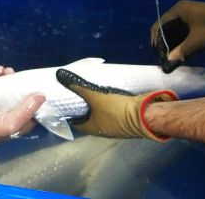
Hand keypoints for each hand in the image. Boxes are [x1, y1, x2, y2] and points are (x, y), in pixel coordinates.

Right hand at [0, 65, 41, 150]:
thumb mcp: (10, 123)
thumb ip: (26, 110)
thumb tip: (41, 96)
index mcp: (21, 123)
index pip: (35, 109)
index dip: (38, 96)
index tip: (40, 83)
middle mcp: (13, 114)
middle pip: (22, 96)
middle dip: (22, 84)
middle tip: (21, 74)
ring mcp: (1, 106)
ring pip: (10, 90)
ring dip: (10, 79)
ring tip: (7, 70)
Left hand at [55, 69, 176, 140]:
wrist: (143, 114)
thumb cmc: (116, 110)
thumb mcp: (95, 97)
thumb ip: (79, 87)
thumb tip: (61, 76)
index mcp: (92, 128)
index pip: (75, 123)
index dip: (69, 114)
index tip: (64, 103)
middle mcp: (102, 130)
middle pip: (88, 118)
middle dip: (83, 108)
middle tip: (76, 94)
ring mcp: (114, 126)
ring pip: (100, 115)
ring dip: (96, 106)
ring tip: (90, 91)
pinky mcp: (124, 119)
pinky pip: (112, 111)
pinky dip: (107, 104)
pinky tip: (106, 94)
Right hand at [150, 0, 204, 64]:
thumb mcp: (199, 40)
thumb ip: (182, 50)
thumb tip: (168, 62)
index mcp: (180, 10)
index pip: (160, 23)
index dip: (156, 39)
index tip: (157, 53)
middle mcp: (182, 10)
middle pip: (167, 27)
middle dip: (164, 42)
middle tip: (164, 57)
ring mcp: (190, 15)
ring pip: (175, 30)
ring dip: (173, 43)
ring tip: (172, 57)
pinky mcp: (197, 21)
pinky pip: (184, 31)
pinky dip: (181, 41)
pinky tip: (181, 52)